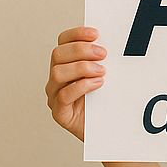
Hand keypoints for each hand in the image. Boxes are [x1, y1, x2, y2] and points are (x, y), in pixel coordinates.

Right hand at [45, 26, 107, 141]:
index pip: (63, 41)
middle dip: (81, 50)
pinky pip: (63, 95)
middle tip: (103, 54)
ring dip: (81, 68)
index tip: (96, 34)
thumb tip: (112, 41)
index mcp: (66, 64)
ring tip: (102, 72)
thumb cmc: (106, 102)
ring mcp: (54, 96)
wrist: (109, 132)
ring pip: (57, 73)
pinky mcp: (60, 113)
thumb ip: (102, 60)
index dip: (77, 34)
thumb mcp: (105, 75)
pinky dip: (81, 86)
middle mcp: (56, 79)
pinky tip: (97, 84)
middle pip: (58, 55)